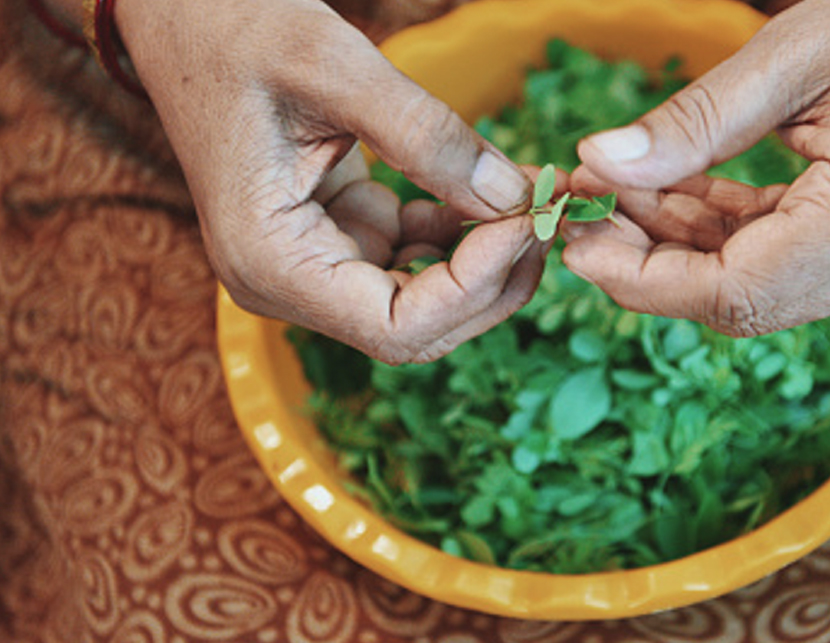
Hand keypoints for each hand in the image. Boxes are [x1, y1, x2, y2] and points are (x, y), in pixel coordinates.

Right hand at [111, 0, 542, 362]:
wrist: (184, 15)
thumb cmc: (234, 28)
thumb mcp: (334, 66)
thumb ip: (426, 137)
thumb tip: (513, 198)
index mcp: (268, 261)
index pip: (396, 327)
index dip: (475, 287)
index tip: (527, 220)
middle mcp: (286, 282)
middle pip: (418, 329)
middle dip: (494, 281)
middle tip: (551, 213)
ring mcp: (313, 263)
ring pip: (424, 300)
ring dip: (487, 259)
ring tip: (536, 195)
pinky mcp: (336, 235)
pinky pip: (413, 257)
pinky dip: (460, 232)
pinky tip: (495, 187)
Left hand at [565, 0, 829, 335]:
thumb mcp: (788, 54)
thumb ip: (691, 122)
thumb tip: (596, 164)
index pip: (737, 290)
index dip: (644, 279)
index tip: (577, 243)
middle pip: (743, 301)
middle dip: (652, 265)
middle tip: (586, 213)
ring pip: (758, 287)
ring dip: (683, 247)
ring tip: (621, 192)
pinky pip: (784, 262)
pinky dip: (724, 233)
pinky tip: (676, 195)